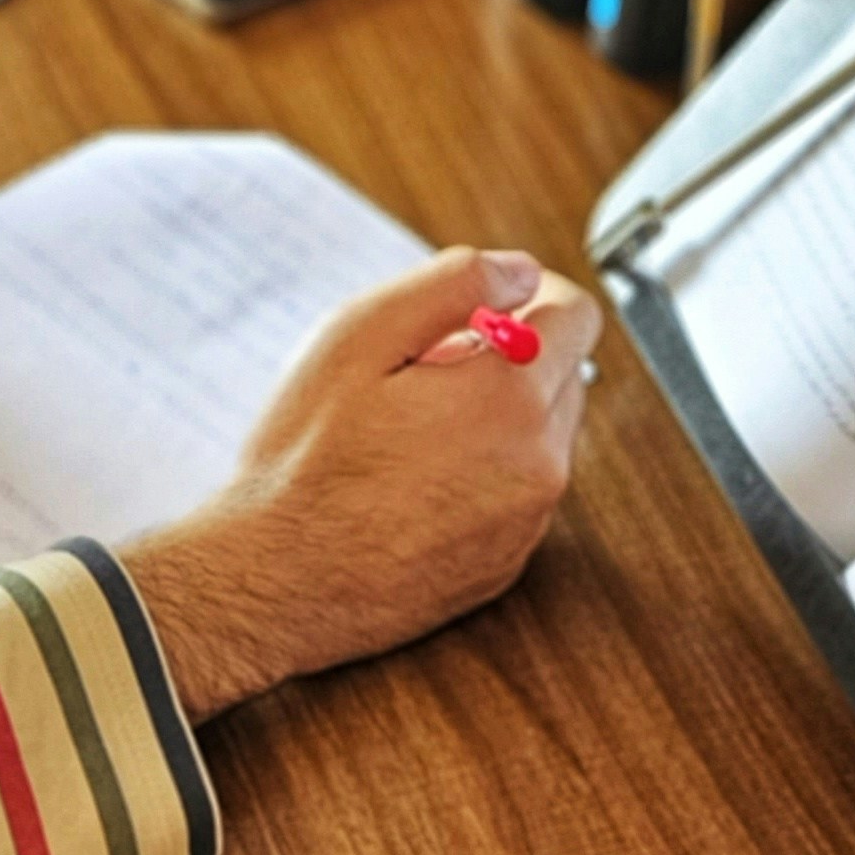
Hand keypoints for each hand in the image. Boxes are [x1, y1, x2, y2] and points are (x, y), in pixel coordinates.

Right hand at [121, 246, 598, 722]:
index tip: (483, 307)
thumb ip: (453, 283)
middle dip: (511, 359)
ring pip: (543, 440)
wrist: (277, 582)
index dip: (530, 295)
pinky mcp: (506, 567)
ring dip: (498, 420)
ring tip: (411, 434)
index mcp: (512, 398)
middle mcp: (540, 465)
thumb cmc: (305, 460)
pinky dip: (485, 477)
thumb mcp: (359, 336)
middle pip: (565, 377)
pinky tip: (414, 485)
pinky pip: (519, 498)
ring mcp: (526, 524)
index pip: (576, 317)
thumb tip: (520, 272)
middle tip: (425, 373)